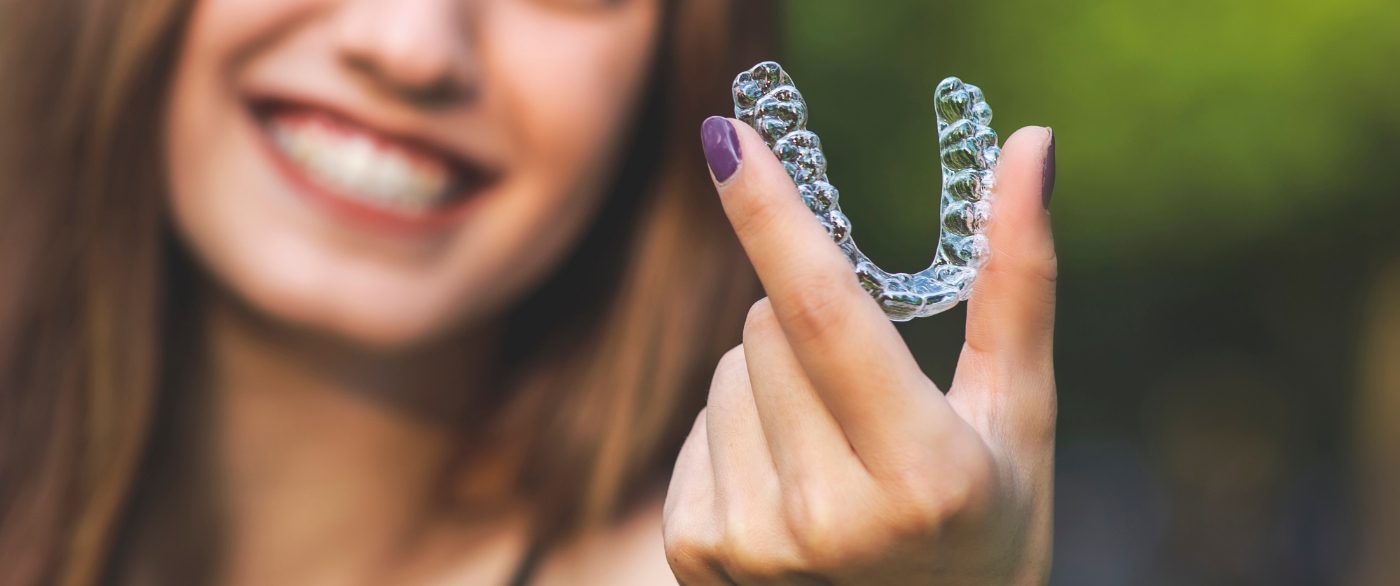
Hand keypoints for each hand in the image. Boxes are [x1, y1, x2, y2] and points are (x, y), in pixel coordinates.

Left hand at [663, 121, 1056, 584]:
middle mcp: (829, 517)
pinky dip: (737, 433)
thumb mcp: (1020, 414)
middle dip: (809, 321)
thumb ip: (1018, 280)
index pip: (825, 313)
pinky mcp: (697, 556)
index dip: (772, 215)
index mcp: (924, 472)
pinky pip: (697, 427)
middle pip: (766, 324)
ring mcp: (753, 545)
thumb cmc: (988, 522)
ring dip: (771, 380)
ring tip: (833, 455)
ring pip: (727, 370)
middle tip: (867, 393)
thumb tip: (1029, 144)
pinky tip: (790, 491)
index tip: (727, 137)